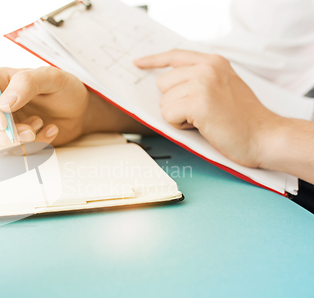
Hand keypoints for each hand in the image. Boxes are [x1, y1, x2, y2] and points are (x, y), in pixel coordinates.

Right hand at [0, 66, 89, 152]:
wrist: (80, 110)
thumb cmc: (64, 89)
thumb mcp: (51, 77)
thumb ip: (27, 83)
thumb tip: (3, 103)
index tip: (3, 121)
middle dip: (2, 135)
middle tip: (30, 131)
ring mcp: (4, 128)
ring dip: (20, 142)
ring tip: (42, 124)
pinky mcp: (16, 144)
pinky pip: (15, 154)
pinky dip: (35, 147)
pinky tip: (50, 131)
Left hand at [135, 49, 279, 167]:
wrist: (265, 136)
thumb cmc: (243, 119)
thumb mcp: (223, 86)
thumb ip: (199, 79)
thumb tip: (168, 87)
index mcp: (213, 62)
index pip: (175, 55)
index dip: (154, 60)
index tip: (138, 63)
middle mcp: (207, 68)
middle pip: (163, 84)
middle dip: (174, 102)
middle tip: (199, 112)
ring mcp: (203, 83)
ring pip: (164, 102)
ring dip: (178, 116)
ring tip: (204, 119)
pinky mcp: (198, 102)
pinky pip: (168, 115)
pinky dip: (179, 125)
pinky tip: (201, 125)